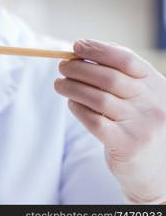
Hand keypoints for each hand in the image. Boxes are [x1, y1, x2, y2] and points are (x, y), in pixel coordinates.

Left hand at [54, 39, 165, 203]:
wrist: (156, 170)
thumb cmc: (139, 125)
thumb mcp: (141, 97)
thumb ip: (120, 74)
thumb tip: (84, 49)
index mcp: (157, 85)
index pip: (127, 60)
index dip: (99, 50)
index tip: (77, 46)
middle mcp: (153, 104)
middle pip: (109, 78)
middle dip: (80, 69)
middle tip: (62, 67)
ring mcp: (141, 125)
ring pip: (98, 98)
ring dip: (72, 88)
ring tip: (59, 84)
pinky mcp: (126, 145)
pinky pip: (94, 120)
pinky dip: (77, 109)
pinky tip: (71, 104)